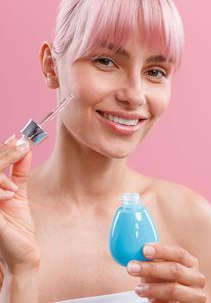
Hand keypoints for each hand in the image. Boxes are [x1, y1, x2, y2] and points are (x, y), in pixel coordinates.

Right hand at [0, 135, 39, 275]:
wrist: (23, 255)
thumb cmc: (18, 227)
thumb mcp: (19, 194)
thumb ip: (19, 173)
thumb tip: (24, 149)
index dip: (2, 151)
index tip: (16, 138)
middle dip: (5, 154)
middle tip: (21, 145)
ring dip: (3, 170)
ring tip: (20, 161)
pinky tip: (11, 192)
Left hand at [127, 243, 205, 302]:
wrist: (178, 302)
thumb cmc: (168, 282)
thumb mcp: (162, 270)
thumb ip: (154, 262)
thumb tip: (135, 255)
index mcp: (190, 262)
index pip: (178, 253)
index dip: (161, 250)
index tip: (144, 250)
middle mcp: (197, 277)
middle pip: (175, 270)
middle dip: (151, 268)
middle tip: (132, 267)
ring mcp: (196, 295)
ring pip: (174, 290)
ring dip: (152, 288)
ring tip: (138, 289)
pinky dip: (159, 302)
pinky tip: (150, 300)